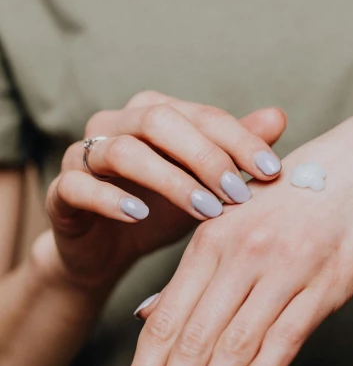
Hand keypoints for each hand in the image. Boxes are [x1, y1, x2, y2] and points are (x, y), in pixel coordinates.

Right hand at [31, 90, 285, 290]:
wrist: (108, 252)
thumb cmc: (162, 211)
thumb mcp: (205, 185)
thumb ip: (234, 152)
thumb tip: (278, 116)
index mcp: (154, 113)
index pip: (202, 115)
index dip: (238, 140)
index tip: (271, 171)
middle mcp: (116, 124)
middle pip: (160, 121)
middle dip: (204, 156)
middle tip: (236, 193)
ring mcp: (82, 155)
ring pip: (122, 151)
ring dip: (168, 180)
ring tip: (203, 210)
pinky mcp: (61, 190)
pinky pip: (79, 186)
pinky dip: (110, 199)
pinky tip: (139, 215)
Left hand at [119, 114, 352, 365]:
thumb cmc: (296, 196)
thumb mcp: (237, 221)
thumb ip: (193, 272)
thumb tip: (143, 318)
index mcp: (212, 237)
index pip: (164, 321)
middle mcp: (243, 252)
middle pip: (192, 340)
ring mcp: (287, 267)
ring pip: (234, 345)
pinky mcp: (329, 281)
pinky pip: (287, 335)